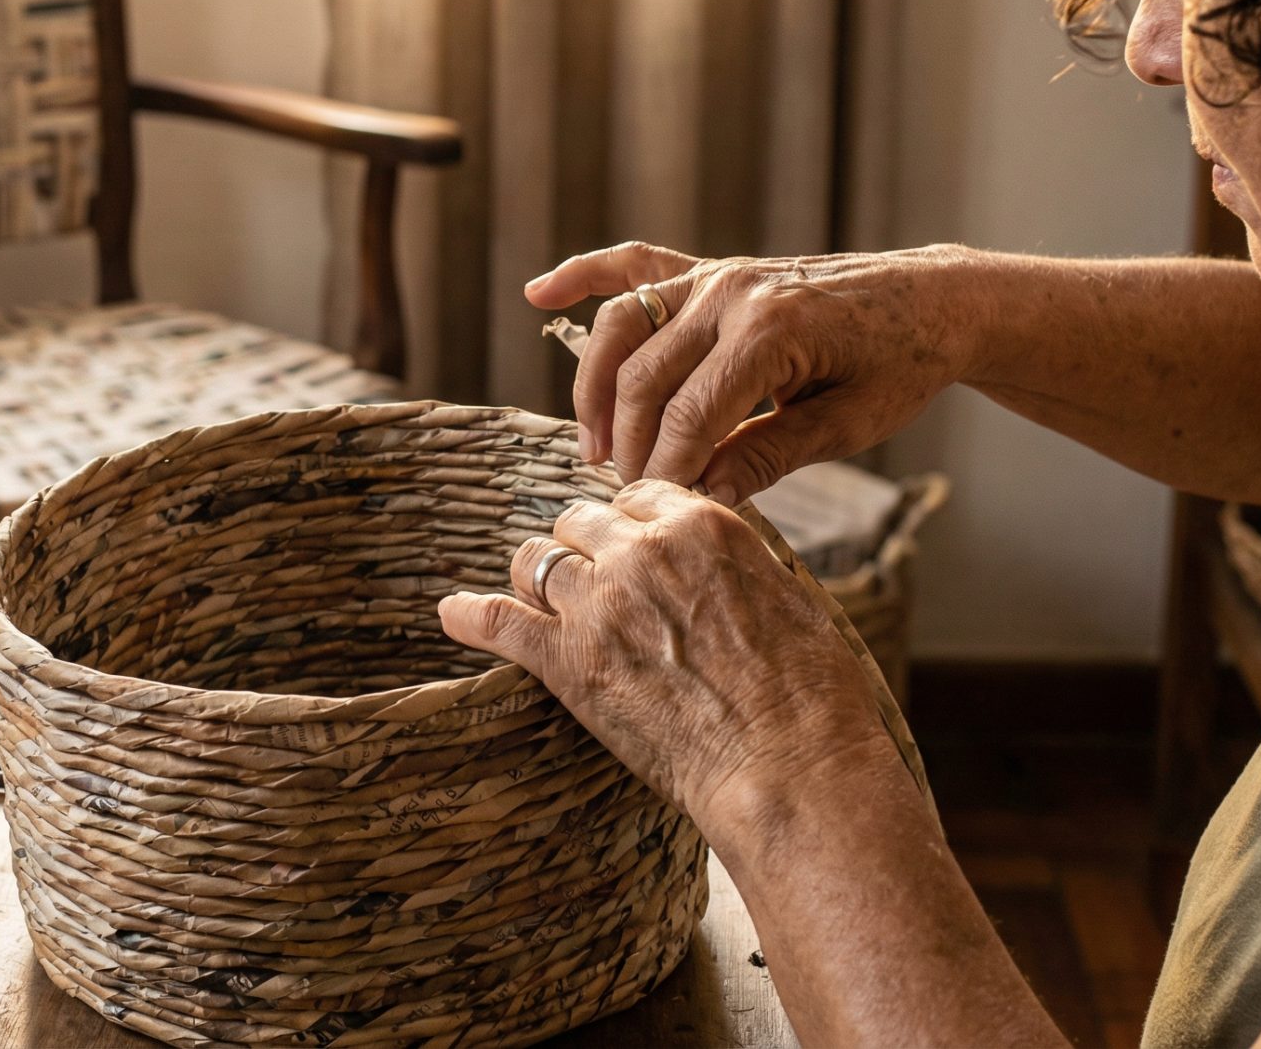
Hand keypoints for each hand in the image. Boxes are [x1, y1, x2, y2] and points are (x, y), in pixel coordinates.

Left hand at [437, 481, 900, 836]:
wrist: (788, 765)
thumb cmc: (809, 695)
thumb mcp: (787, 596)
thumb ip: (734, 562)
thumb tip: (714, 558)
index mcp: (702, 525)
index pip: (637, 496)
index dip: (629, 526)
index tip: (627, 548)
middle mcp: (642, 551)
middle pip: (579, 523)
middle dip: (583, 549)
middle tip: (590, 585)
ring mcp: (598, 603)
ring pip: (536, 562)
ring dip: (538, 582)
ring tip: (538, 604)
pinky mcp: (567, 662)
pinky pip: (498, 621)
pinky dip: (470, 616)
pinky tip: (451, 614)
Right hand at [526, 242, 982, 498]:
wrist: (933, 299)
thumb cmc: (900, 366)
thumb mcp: (848, 425)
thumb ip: (768, 457)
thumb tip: (700, 499)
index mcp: (774, 329)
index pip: (691, 414)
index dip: (666, 471)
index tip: (653, 516)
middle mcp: (733, 293)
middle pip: (645, 376)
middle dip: (628, 443)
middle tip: (625, 500)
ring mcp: (717, 275)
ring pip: (623, 327)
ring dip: (595, 388)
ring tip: (593, 447)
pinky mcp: (712, 270)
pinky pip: (635, 266)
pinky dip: (585, 275)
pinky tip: (538, 294)